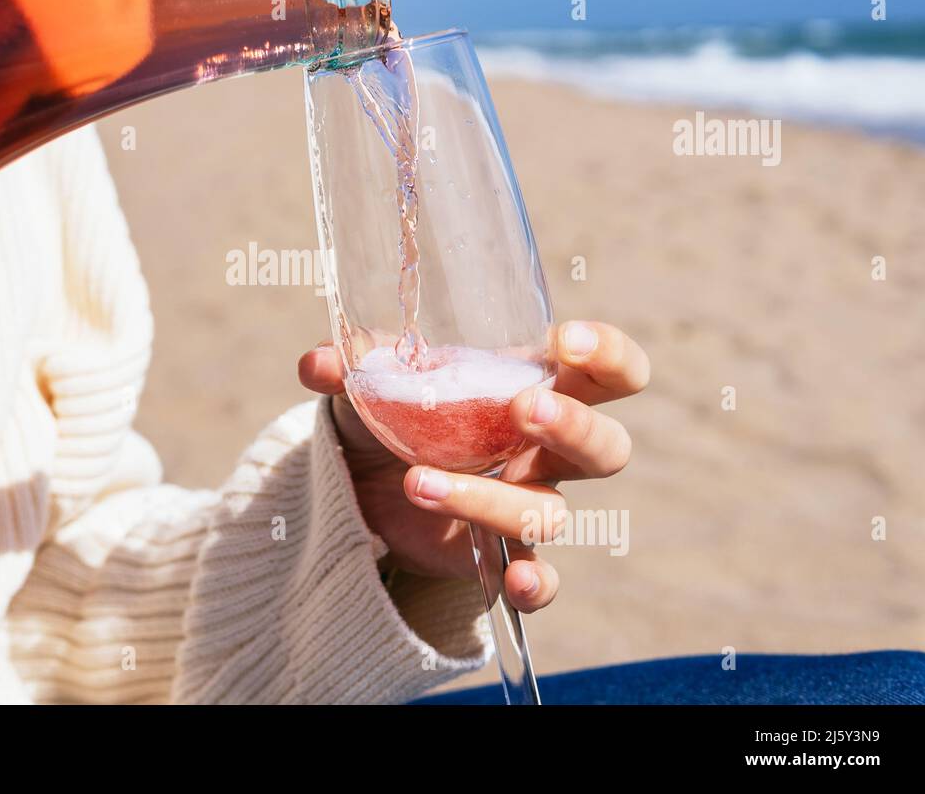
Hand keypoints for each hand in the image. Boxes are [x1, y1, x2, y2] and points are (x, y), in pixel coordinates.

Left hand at [298, 321, 648, 612]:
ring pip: (551, 512)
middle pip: (606, 446)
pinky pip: (542, 579)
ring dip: (490, 498)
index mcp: (534, 388)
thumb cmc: (392, 412)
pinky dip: (536, 584)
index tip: (568, 340)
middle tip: (525, 408)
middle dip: (574, 426)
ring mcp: (526, 505)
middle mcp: (544, 451)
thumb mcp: (374, 381)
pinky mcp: (501, 555)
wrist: (360, 482)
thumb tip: (316, 364)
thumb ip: (353, 366)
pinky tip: (515, 579)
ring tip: (416, 481)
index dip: (606, 356)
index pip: (607, 371)